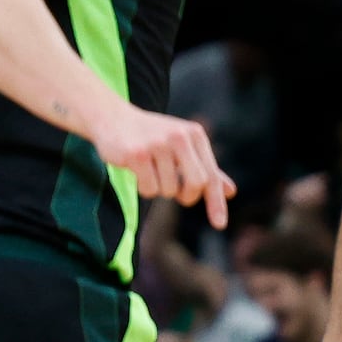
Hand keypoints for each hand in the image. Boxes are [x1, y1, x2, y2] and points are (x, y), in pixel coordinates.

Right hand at [90, 106, 236, 228]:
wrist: (111, 117)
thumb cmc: (151, 135)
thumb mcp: (182, 146)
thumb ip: (204, 168)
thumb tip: (230, 192)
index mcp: (194, 134)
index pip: (210, 175)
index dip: (215, 202)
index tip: (219, 224)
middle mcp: (178, 137)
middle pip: (196, 184)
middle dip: (186, 196)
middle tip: (177, 194)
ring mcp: (156, 144)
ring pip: (168, 190)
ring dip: (159, 188)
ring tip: (149, 169)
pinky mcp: (135, 154)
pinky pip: (148, 188)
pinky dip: (143, 187)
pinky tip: (135, 169)